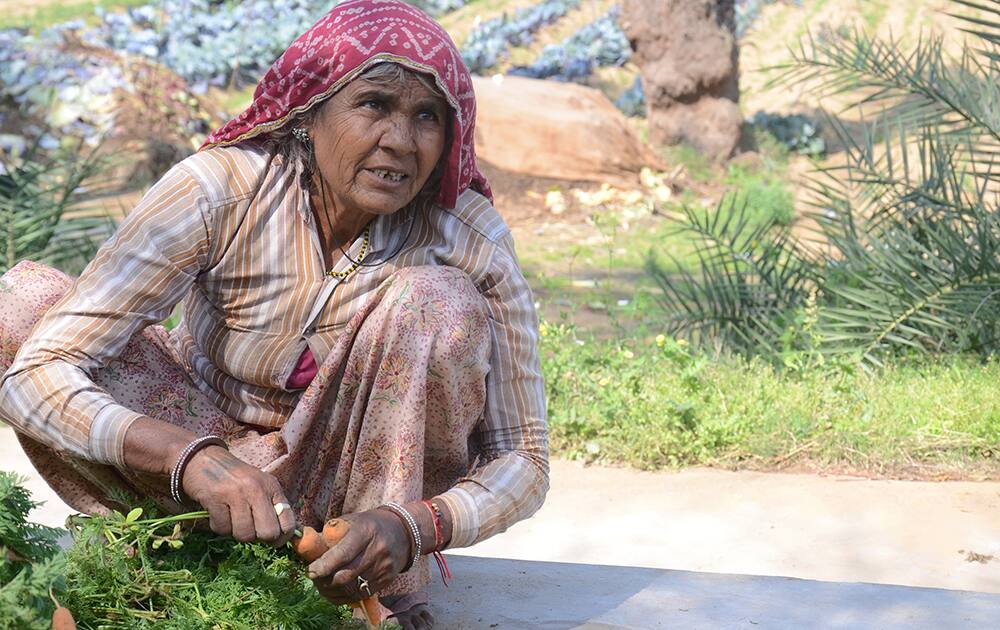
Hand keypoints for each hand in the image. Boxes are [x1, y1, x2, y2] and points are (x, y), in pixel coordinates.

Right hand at [181, 446, 296, 545]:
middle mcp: (257, 489)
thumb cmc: (235, 478)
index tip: (274, 541)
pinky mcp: (215, 498)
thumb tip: (284, 536)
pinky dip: (219, 527)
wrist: (204, 460)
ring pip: (245, 534)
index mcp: (272, 486)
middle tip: (250, 530)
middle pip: (268, 532)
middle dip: (259, 538)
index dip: (283, 538)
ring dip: (236, 533)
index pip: (288, 522)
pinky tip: (218, 514)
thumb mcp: (260, 485)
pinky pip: (222, 529)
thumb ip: (272, 507)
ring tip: (232, 519)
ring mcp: (236, 493)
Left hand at [306, 509, 410, 603]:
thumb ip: (332, 533)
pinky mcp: (387, 579)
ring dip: (332, 591)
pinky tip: (335, 592)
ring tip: (322, 586)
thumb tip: (307, 546)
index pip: (342, 554)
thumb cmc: (371, 524)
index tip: (310, 571)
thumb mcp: (353, 521)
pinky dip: (345, 596)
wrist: (403, 531)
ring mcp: (383, 567)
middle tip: (314, 579)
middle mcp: (377, 550)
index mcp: (366, 531)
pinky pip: (362, 594)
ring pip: (352, 589)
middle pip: (345, 576)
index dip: (323, 566)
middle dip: (324, 581)